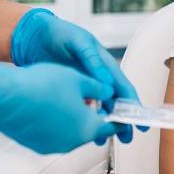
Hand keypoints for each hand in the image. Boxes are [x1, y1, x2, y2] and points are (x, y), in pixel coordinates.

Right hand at [0, 52, 126, 153]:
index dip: (119, 117)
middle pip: (92, 129)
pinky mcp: (35, 144)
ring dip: (75, 118)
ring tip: (69, 98)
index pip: (112, 126)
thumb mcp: (79, 79)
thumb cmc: (41, 85)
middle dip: (95, 116)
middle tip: (94, 101)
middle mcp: (72, 142)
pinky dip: (58, 122)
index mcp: (88, 127)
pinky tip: (50, 105)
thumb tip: (109, 92)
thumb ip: (100, 88)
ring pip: (72, 132)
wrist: (3, 96)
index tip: (123, 113)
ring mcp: (52, 146)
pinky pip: (54, 133)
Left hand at [10, 9, 146, 140]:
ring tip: (102, 139)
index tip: (141, 121)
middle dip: (122, 121)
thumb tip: (107, 82)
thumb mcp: (77, 42)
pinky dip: (84, 120)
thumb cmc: (58, 33)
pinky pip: (81, 109)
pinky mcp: (68, 91)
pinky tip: (82, 131)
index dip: (134, 105)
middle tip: (126, 138)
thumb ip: (92, 60)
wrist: (32, 35)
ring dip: (103, 124)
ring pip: (99, 109)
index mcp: (104, 64)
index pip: (123, 87)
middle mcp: (97, 77)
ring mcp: (83, 85)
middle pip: (115, 102)